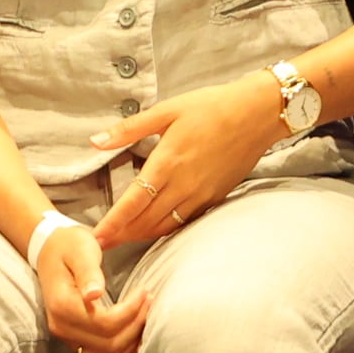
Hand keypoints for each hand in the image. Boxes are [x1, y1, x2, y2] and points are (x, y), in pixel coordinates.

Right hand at [33, 222, 146, 352]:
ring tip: (143, 324)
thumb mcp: (80, 250)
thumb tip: (94, 294)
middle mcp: (61, 327)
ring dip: (130, 348)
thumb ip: (88, 272)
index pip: (105, 323)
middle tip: (149, 304)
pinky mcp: (74, 343)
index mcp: (63, 305)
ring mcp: (67, 338)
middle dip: (136, 326)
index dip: (132, 312)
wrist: (50, 252)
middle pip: (109, 345)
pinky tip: (132, 346)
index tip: (144, 292)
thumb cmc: (69, 247)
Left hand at [89, 73, 290, 249]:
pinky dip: (166, 228)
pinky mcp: (215, 196)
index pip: (133, 202)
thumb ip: (128, 130)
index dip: (113, 222)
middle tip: (100, 245)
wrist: (257, 114)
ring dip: (142, 235)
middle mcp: (184, 184)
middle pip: (147, 220)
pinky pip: (185, 220)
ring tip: (122, 239)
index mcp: (167, 162)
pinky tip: (154, 228)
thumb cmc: (211, 107)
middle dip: (121, 235)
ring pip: (166, 224)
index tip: (96, 237)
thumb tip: (96, 142)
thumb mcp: (165, 111)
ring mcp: (201, 194)